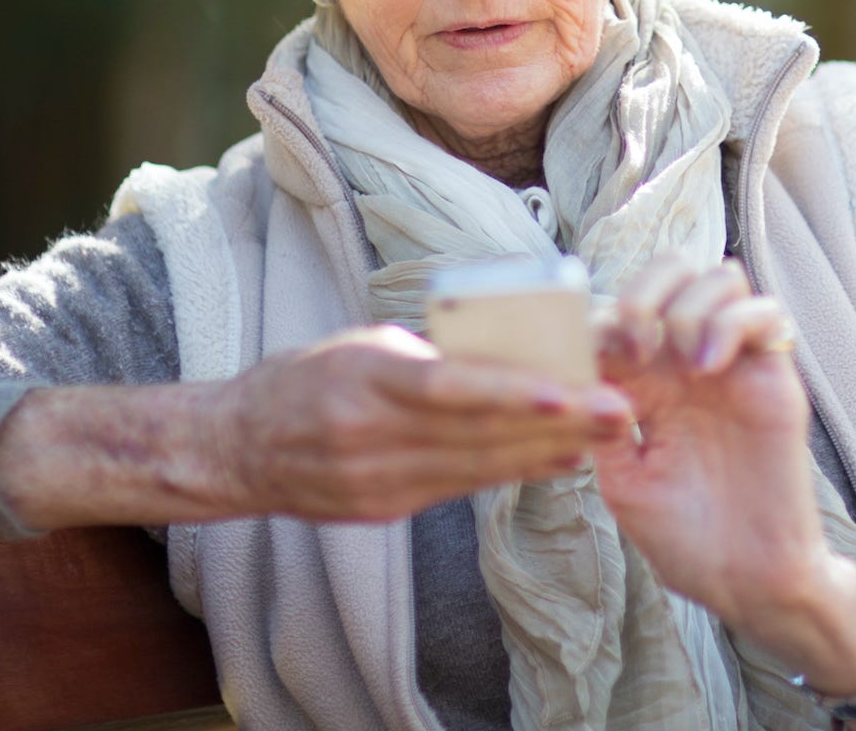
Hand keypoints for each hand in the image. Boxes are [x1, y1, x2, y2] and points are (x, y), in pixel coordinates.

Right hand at [201, 324, 632, 521]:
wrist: (237, 447)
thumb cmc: (305, 378)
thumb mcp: (360, 345)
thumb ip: (426, 355)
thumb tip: (505, 350)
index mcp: (362, 378)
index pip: (449, 388)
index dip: (513, 393)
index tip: (572, 392)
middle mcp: (369, 435)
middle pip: (478, 433)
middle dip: (556, 425)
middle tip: (618, 411)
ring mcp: (376, 480)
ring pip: (478, 466)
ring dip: (546, 451)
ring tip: (603, 436)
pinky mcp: (383, 509)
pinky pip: (461, 488)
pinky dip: (513, 472)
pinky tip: (557, 461)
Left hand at [591, 259, 855, 716]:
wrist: (745, 578)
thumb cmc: (683, 539)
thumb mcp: (622, 482)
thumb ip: (603, 424)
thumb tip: (591, 370)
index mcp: (645, 384)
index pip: (621, 309)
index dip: (602, 318)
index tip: (595, 360)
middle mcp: (687, 364)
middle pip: (672, 272)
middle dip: (646, 292)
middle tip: (636, 346)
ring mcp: (733, 366)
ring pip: (720, 277)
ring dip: (689, 307)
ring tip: (683, 365)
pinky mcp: (774, 378)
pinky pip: (766, 313)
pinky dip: (733, 322)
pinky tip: (708, 366)